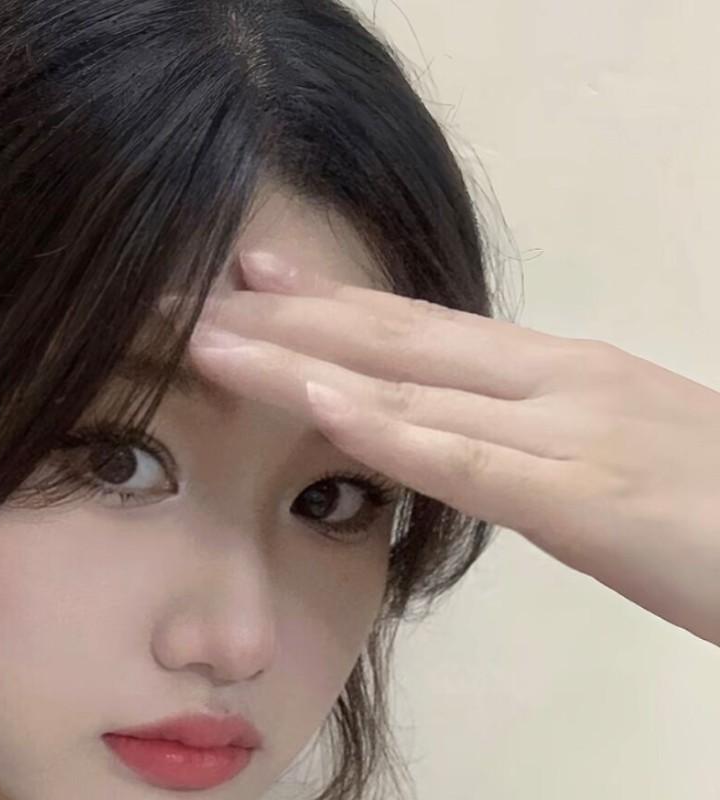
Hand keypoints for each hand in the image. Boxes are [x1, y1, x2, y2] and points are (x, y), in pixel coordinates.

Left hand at [185, 250, 719, 646]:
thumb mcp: (620, 468)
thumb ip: (539, 453)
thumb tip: (472, 452)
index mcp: (565, 377)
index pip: (426, 332)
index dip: (333, 305)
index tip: (256, 283)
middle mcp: (558, 383)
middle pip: (399, 339)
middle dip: (291, 316)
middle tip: (197, 294)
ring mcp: (570, 432)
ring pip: (413, 385)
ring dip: (303, 360)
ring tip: (211, 341)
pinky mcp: (584, 498)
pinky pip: (466, 457)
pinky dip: (385, 426)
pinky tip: (317, 401)